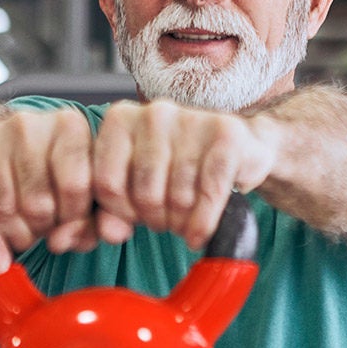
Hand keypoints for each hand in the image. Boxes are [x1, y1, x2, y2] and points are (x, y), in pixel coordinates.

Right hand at [0, 107, 95, 272]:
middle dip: (43, 229)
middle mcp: (29, 123)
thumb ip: (88, 224)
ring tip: (24, 232)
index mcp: (70, 125)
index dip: (73, 219)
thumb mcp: (84, 195)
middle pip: (36, 203)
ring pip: (2, 209)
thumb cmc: (56, 177)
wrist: (8, 151)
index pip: (74, 187)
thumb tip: (60, 243)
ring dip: (15, 236)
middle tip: (44, 229)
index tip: (69, 224)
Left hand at [90, 100, 276, 249]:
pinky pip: (209, 194)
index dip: (122, 212)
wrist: (239, 148)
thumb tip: (111, 234)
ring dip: (181, 223)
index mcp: (121, 119)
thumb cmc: (177, 168)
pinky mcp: (226, 136)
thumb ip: (112, 211)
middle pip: (145, 194)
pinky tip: (200, 233)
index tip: (136, 216)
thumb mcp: (136, 185)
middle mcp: (154, 113)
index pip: (107, 183)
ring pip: (178, 198)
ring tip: (185, 219)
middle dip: (156, 220)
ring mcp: (192, 120)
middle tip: (166, 221)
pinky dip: (204, 223)